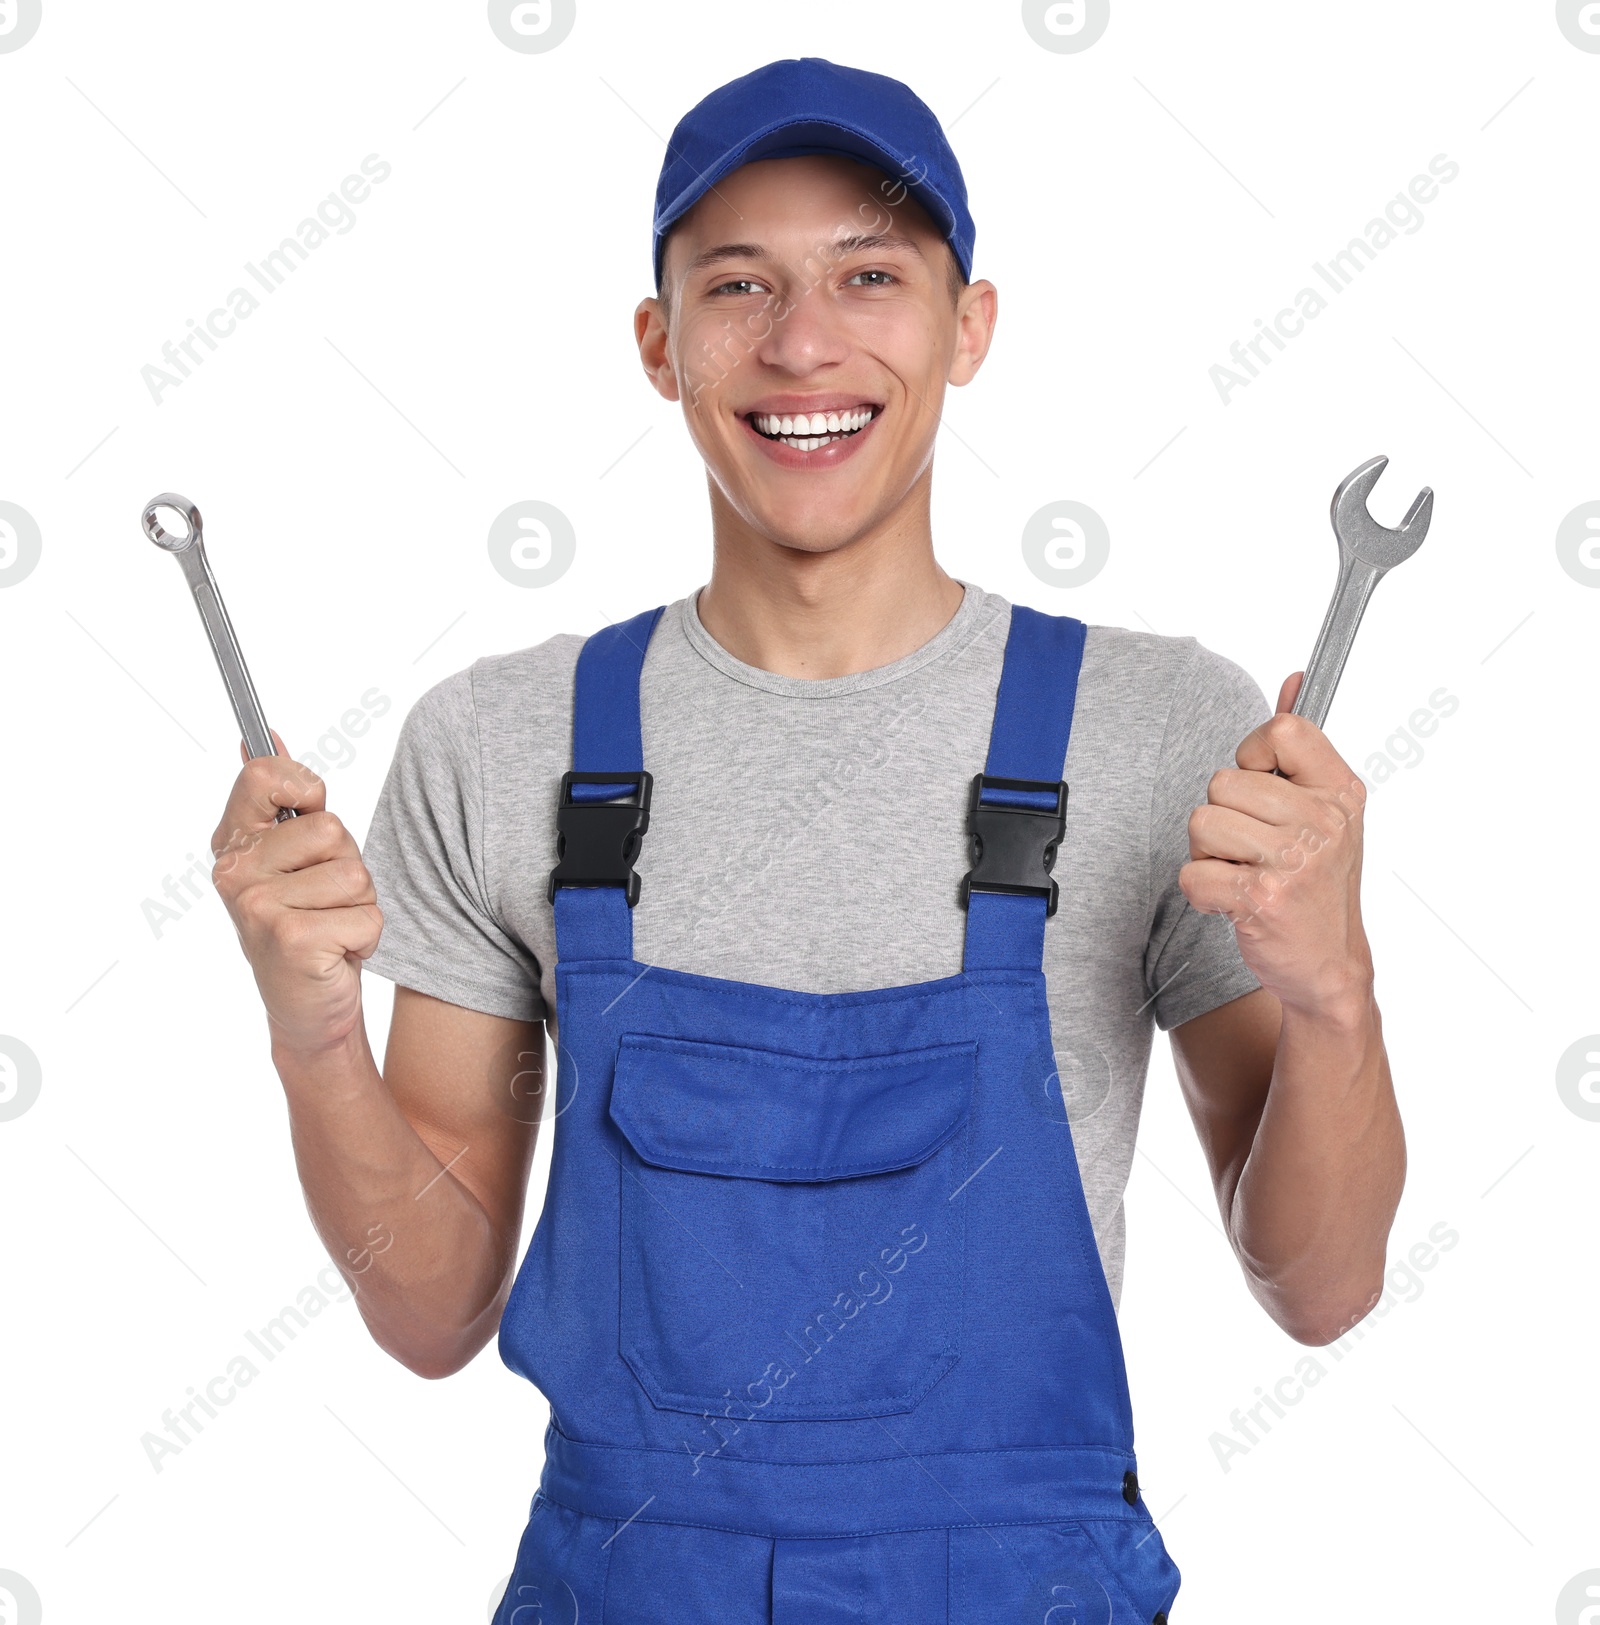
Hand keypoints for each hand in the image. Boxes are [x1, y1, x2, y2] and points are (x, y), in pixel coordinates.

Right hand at [210, 730, 382, 1055]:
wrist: (309, 1009)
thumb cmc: (309, 925)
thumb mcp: (292, 859)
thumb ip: (280, 797)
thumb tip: (262, 734)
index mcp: (233, 843)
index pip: (264, 774)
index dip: (305, 788)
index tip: (308, 814)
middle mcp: (235, 871)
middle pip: (332, 828)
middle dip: (348, 866)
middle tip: (324, 902)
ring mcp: (257, 906)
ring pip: (355, 874)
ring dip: (360, 905)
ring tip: (331, 927)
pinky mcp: (290, 939)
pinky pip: (367, 915)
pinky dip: (367, 938)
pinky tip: (337, 954)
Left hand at [1178, 673, 1372, 1018]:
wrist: (1328, 966)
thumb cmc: (1317, 885)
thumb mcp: (1325, 810)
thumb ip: (1301, 748)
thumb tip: (1295, 680)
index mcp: (1340, 791)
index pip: (1282, 731)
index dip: (1252, 757)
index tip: (1262, 787)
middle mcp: (1324, 821)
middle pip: (1224, 781)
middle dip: (1223, 818)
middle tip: (1252, 850)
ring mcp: (1296, 860)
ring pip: (1202, 823)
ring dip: (1210, 855)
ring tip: (1244, 874)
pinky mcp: (1264, 898)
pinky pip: (1193, 873)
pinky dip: (1203, 892)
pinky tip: (1234, 902)